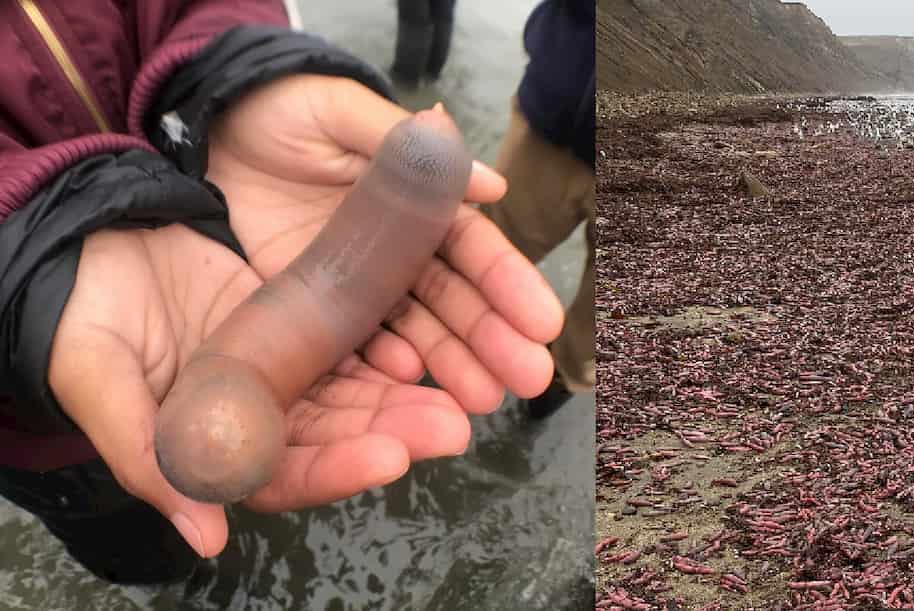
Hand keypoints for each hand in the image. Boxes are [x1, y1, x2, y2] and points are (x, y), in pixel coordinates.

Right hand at [48, 225, 472, 556]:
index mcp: (215, 442)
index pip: (287, 473)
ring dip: (409, 394)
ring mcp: (284, 364)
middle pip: (340, 433)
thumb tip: (205, 538)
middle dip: (396, 431)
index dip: (339, 469)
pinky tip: (426, 343)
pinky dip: (391, 339)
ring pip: (359, 389)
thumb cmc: (80, 316)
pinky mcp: (299, 315)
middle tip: (452, 425)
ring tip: (462, 394)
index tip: (390, 457)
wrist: (83, 241)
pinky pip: (356, 334)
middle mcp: (260, 411)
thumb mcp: (100, 380)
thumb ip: (147, 457)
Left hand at [207, 74, 562, 412]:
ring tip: (483, 400)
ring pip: (414, 333)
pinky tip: (409, 383)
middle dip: (493, 339)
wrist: (199, 134)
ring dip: (452, 367)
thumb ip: (404, 146)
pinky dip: (383, 369)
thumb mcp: (338, 111)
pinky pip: (353, 349)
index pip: (471, 248)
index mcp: (413, 204)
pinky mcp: (311, 313)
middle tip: (528, 377)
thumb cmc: (277, 111)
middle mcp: (394, 253)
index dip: (508, 283)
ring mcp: (355, 288)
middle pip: (452, 301)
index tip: (542, 321)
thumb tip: (493, 183)